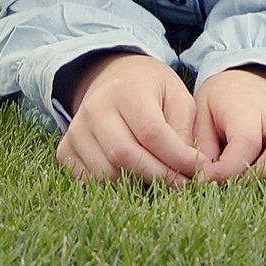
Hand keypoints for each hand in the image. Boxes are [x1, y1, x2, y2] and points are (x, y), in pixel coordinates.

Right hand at [55, 53, 204, 185]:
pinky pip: (88, 180)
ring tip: (160, 179)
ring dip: (138, 184)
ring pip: (107, 173)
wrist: (114, 78)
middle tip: (183, 184)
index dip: (177, 158)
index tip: (199, 170)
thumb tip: (189, 167)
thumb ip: (184, 129)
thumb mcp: (177, 96)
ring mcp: (76, 130)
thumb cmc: (152, 90)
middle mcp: (94, 109)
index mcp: (126, 90)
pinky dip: (113, 186)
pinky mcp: (66, 149)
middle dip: (159, 176)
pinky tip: (133, 177)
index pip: (152, 133)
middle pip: (125, 156)